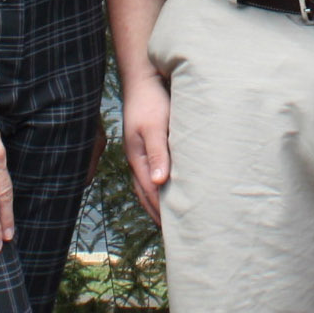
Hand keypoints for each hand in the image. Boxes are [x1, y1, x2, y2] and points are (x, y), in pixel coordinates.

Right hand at [118, 75, 171, 221]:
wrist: (145, 78)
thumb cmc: (151, 100)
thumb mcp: (154, 126)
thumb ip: (158, 153)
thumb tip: (160, 182)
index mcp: (138, 158)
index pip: (150, 192)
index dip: (161, 211)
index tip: (174, 230)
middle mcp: (139, 159)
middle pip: (147, 193)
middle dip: (159, 213)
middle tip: (175, 233)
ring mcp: (143, 153)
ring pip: (150, 184)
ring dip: (159, 202)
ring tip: (172, 219)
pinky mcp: (151, 145)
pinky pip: (155, 172)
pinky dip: (162, 186)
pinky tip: (172, 190)